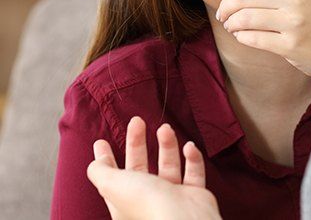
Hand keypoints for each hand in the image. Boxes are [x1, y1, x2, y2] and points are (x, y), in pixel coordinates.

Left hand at [86, 117, 220, 219]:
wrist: (184, 219)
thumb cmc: (147, 204)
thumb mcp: (112, 185)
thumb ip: (100, 172)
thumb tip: (95, 162)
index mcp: (124, 202)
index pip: (112, 177)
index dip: (106, 159)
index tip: (101, 141)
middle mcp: (147, 199)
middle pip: (140, 166)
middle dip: (137, 143)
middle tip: (137, 121)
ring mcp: (171, 196)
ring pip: (168, 165)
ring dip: (167, 145)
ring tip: (165, 128)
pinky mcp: (193, 194)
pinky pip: (193, 172)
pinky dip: (192, 158)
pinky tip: (189, 146)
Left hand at [212, 0, 310, 92]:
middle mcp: (295, 0)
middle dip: (225, 4)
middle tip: (221, 12)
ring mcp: (294, 23)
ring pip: (244, 17)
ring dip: (230, 22)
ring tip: (230, 25)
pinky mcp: (290, 46)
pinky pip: (253, 38)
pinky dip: (242, 37)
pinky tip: (242, 36)